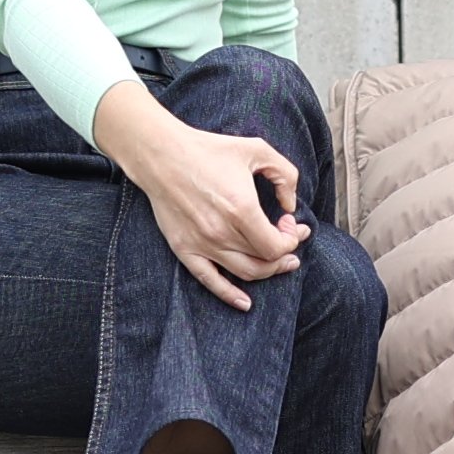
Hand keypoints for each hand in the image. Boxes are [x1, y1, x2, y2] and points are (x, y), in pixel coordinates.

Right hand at [121, 108, 306, 310]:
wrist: (162, 155)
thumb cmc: (209, 149)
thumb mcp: (257, 150)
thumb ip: (285, 175)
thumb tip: (290, 205)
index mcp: (242, 209)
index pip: (278, 245)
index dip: (292, 237)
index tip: (288, 220)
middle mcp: (222, 232)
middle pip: (265, 261)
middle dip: (286, 251)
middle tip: (290, 237)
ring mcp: (202, 244)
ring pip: (245, 273)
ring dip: (268, 271)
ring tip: (280, 261)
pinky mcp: (184, 249)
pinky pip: (210, 281)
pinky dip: (230, 296)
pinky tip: (246, 303)